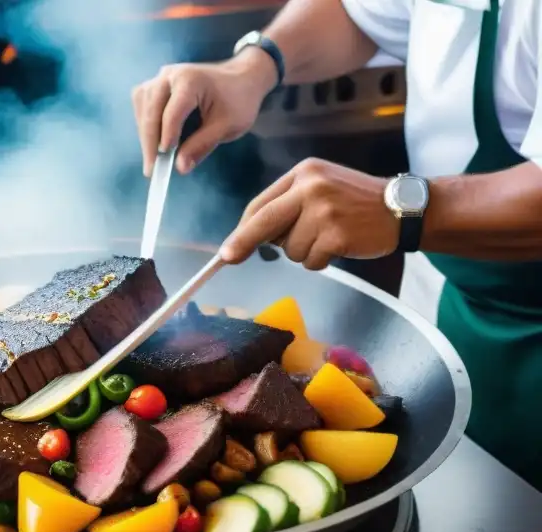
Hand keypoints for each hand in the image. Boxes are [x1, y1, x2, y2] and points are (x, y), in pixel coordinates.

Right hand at [131, 51, 276, 176]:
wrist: (241, 77)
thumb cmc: (238, 100)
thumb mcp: (227, 126)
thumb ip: (202, 145)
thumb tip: (180, 168)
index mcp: (191, 80)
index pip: (172, 112)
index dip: (167, 136)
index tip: (164, 160)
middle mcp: (172, 75)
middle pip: (151, 109)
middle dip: (149, 141)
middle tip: (152, 170)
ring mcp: (162, 77)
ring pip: (142, 106)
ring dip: (145, 134)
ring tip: (153, 159)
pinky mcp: (156, 84)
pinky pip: (142, 104)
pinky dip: (145, 125)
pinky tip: (153, 142)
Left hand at [219, 158, 400, 269]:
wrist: (403, 208)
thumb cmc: (356, 202)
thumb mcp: (321, 188)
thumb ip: (289, 206)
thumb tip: (251, 237)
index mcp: (303, 173)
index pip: (261, 204)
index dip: (242, 229)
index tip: (227, 248)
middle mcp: (311, 187)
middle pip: (264, 223)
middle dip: (242, 244)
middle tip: (226, 259)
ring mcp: (324, 211)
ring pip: (290, 249)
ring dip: (304, 252)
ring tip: (329, 236)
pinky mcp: (336, 234)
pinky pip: (311, 261)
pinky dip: (321, 260)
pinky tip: (340, 245)